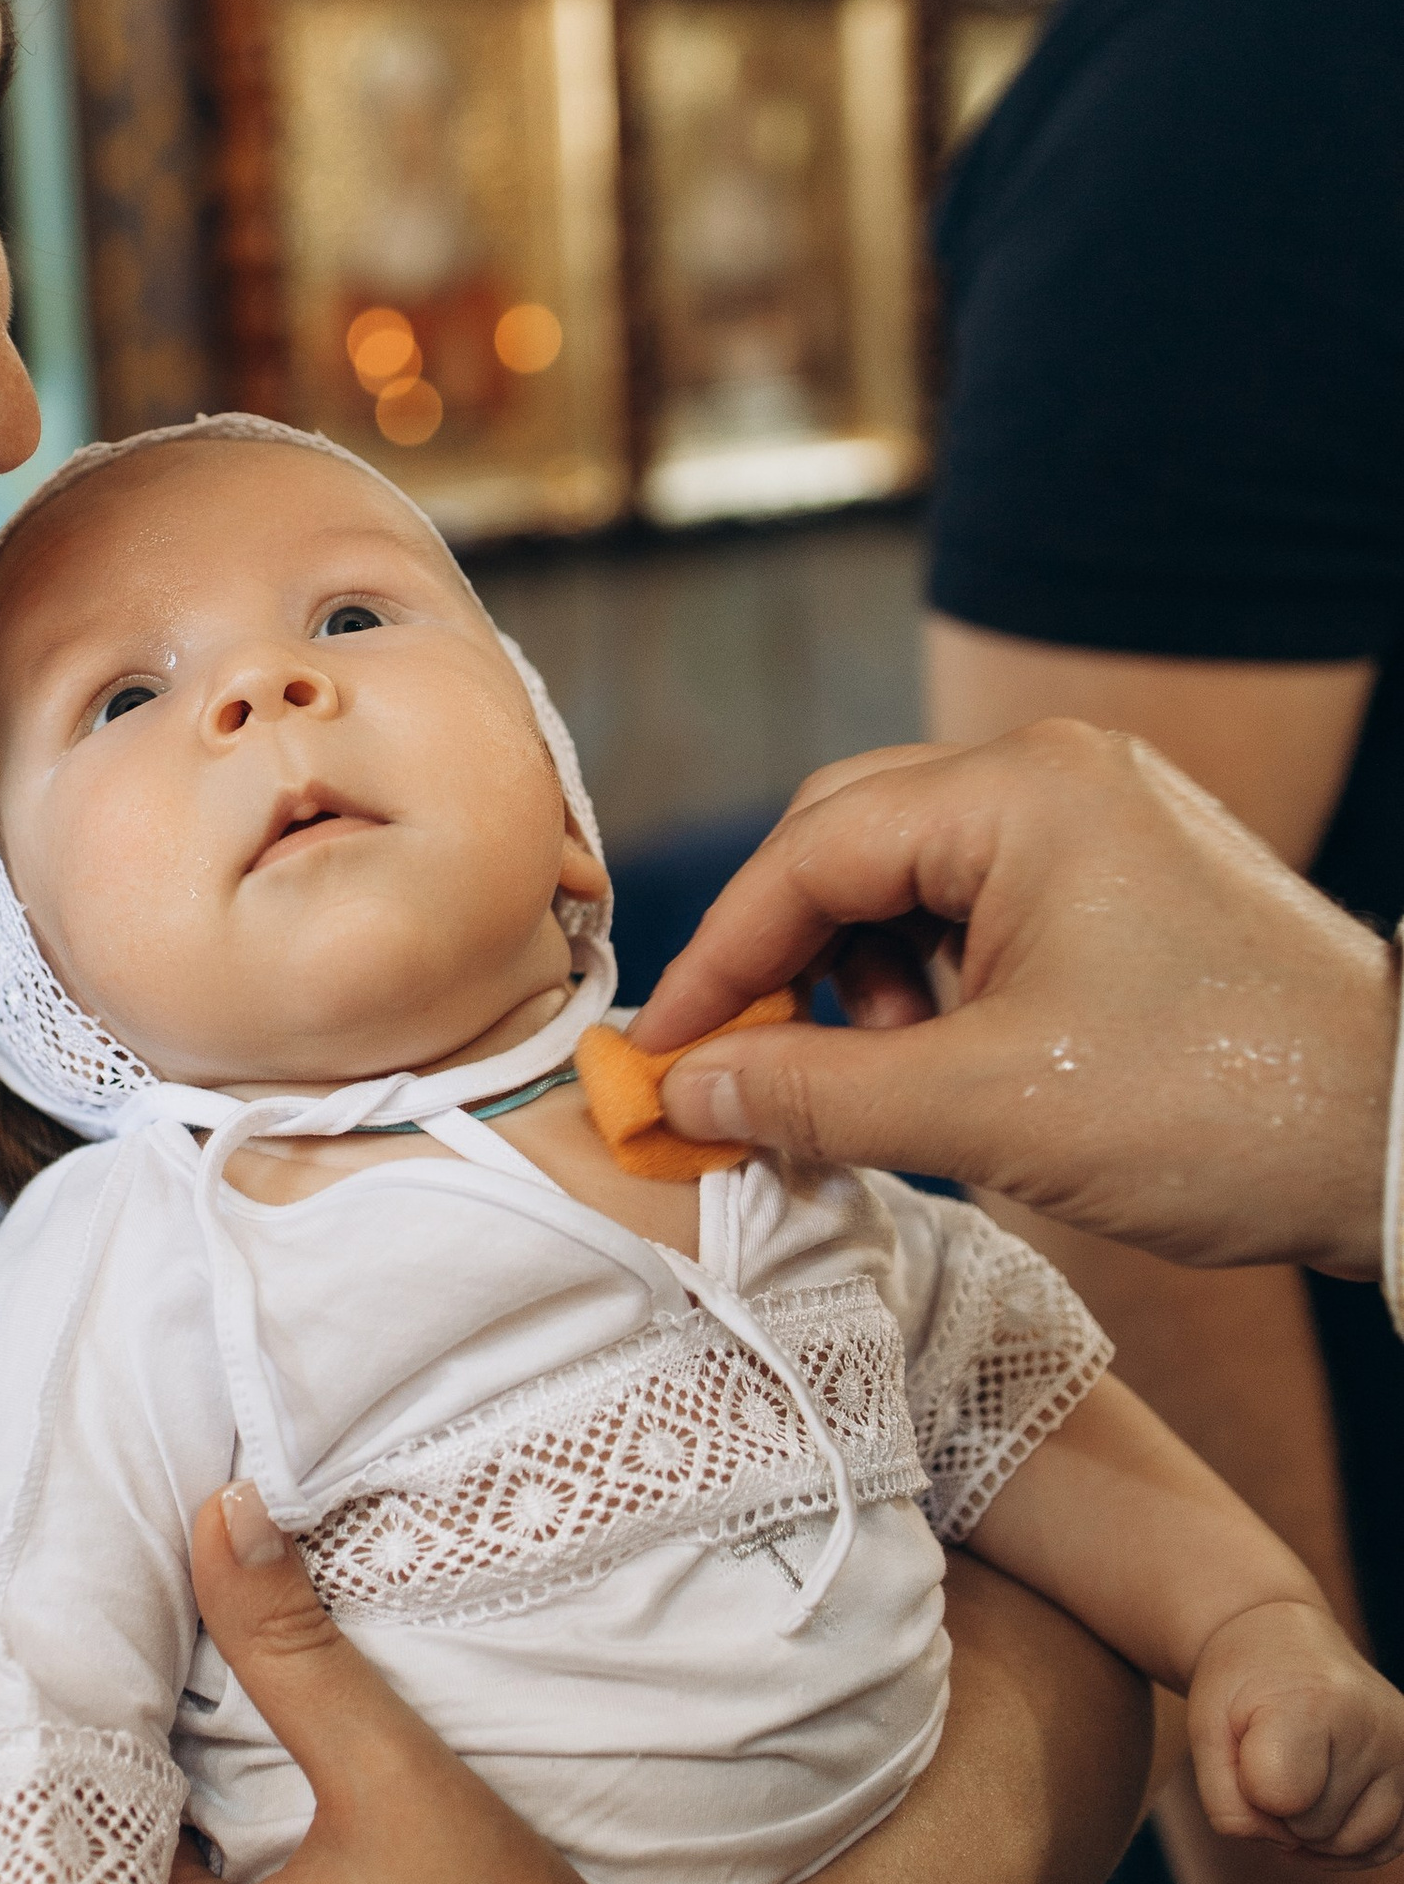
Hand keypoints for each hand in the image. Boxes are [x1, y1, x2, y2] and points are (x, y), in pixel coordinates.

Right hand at [625, 723, 1396, 1278]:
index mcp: (1020, 790)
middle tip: (748, 1071)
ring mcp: (1102, 820)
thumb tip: (680, 1095)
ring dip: (864, 981)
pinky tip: (948, 1065)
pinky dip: (936, 985)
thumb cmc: (1219, 1105)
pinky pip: (985, 908)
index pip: (808, 853)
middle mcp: (1058, 774)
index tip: (664, 1058)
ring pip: (914, 880)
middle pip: (849, 844)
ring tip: (887, 1081)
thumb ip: (810, 1092)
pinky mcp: (1130, 880)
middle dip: (787, 964)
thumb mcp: (986, 1109)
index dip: (720, 960)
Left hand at [1187, 1597, 1403, 1861]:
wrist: (1290, 1645)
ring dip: (1312, 1829)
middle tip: (1271, 1754)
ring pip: (1348, 1845)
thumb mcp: (1205, 1732)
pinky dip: (1346, 1842)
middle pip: (1311, 1828)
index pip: (1278, 1798)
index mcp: (1313, 1706)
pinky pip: (1384, 1847)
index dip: (1246, 1787)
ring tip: (1300, 1774)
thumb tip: (1288, 1847)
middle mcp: (1373, 1729)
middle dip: (1279, 1809)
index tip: (1246, 1745)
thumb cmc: (1241, 1689)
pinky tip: (1324, 1805)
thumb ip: (1228, 1806)